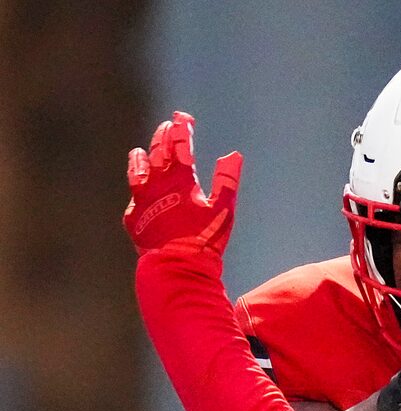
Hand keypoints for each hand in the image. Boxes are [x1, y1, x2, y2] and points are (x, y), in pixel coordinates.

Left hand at [124, 111, 241, 257]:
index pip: (179, 143)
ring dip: (140, 160)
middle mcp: (156, 184)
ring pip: (137, 172)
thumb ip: (227, 181)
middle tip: (167, 127)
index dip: (182, 127)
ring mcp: (142, 201)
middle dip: (163, 136)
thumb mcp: (223, 211)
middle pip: (157, 151)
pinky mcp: (134, 221)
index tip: (183, 117)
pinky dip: (137, 196)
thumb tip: (233, 156)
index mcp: (179, 178)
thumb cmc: (204, 241)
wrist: (177, 269)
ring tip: (140, 153)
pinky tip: (139, 196)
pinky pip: (133, 203)